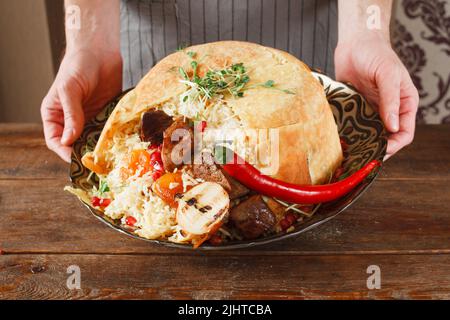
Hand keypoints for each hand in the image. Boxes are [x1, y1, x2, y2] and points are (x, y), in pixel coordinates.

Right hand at [41, 49, 121, 161]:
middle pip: (76, 145)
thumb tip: (69, 140)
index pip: (56, 141)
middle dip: (86, 154)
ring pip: (94, 140)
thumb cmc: (78, 66)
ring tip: (111, 156)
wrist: (100, 51)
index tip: (78, 159)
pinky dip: (114, 138)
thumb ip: (71, 114)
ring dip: (102, 148)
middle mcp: (71, 120)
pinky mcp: (106, 115)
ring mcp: (90, 119)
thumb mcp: (70, 90)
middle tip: (99, 163)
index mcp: (55, 115)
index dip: (65, 152)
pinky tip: (121, 143)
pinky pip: (109, 131)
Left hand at [334, 31, 418, 159]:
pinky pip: (354, 125)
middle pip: (387, 138)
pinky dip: (349, 133)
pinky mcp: (355, 108)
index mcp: (404, 103)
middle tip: (362, 157)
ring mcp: (371, 110)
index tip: (381, 151)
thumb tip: (393, 128)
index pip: (405, 133)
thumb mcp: (388, 75)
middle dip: (376, 148)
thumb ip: (391, 100)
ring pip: (369, 134)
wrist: (354, 43)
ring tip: (350, 152)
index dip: (395, 145)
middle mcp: (389, 110)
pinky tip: (340, 140)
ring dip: (362, 143)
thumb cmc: (376, 54)